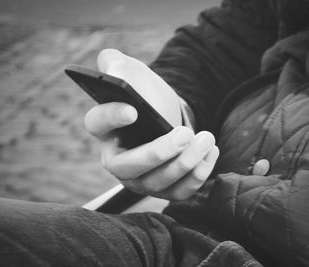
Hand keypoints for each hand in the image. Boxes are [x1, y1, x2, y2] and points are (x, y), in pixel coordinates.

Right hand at [84, 49, 219, 199]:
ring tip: (206, 140)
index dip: (112, 117)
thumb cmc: (147, 95)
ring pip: (158, 182)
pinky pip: (179, 191)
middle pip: (128, 166)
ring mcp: (140, 179)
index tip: (133, 110)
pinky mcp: (164, 188)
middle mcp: (117, 160)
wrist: (169, 114)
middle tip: (184, 134)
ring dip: (185, 163)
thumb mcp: (132, 73)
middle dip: (158, 153)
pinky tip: (211, 152)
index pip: (97, 123)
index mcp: (104, 127)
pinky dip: (198, 175)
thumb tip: (109, 61)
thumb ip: (117, 64)